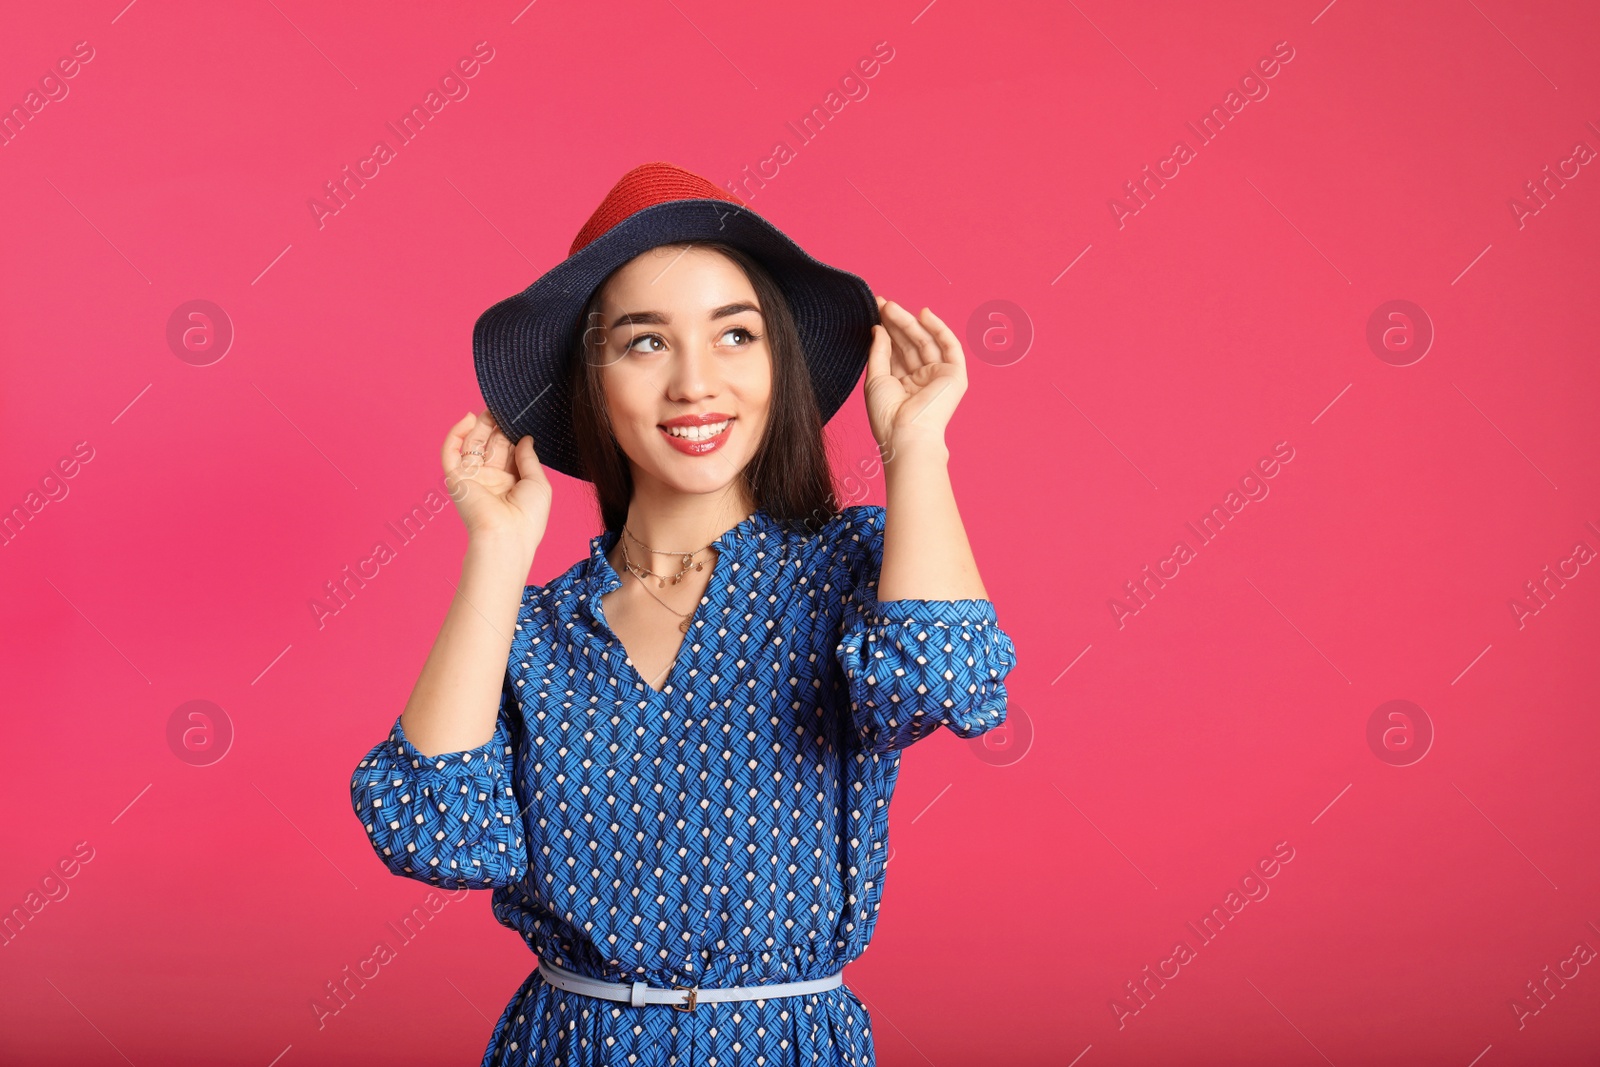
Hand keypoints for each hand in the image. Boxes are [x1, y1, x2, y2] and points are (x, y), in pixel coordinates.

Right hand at [442, 409, 550, 557]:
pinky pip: (451, 452)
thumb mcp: (538, 483)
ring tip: (489, 409)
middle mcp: (490, 479)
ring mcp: (472, 478)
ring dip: (478, 426)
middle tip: (502, 407)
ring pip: (471, 445)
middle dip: (495, 426)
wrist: (507, 536)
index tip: (518, 417)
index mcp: (510, 482)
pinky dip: (456, 434)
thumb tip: (526, 438)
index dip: (511, 433)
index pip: (508, 451)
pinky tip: (467, 419)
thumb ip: (529, 458)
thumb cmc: (528, 517)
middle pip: (489, 445)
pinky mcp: (456, 479)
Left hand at [866, 295, 966, 455]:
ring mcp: (938, 376)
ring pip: (925, 341)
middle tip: (881, 303)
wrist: (906, 434)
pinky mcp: (954, 376)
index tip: (874, 311)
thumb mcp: (875, 378)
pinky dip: (939, 329)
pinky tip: (923, 314)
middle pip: (909, 343)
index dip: (886, 330)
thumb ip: (879, 351)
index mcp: (903, 384)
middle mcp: (921, 379)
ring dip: (909, 322)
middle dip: (896, 323)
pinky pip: (949, 346)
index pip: (896, 351)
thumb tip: (879, 327)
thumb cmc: (887, 414)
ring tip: (890, 306)